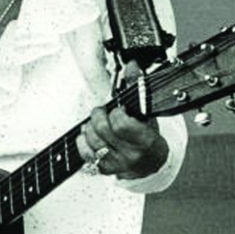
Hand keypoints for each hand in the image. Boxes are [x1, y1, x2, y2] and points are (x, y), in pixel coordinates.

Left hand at [76, 62, 169, 179]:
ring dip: (89, 127)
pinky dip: (83, 141)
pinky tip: (90, 136)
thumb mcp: (145, 112)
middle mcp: (131, 154)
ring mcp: (117, 163)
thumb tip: (131, 65)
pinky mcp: (105, 169)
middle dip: (98, 115)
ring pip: (91, 140)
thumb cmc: (147, 135)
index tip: (118, 110)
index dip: (116, 113)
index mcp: (145, 140)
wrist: (151, 162)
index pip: (121, 123)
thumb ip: (136, 86)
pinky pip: (85, 153)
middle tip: (102, 112)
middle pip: (101, 129)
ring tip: (96, 123)